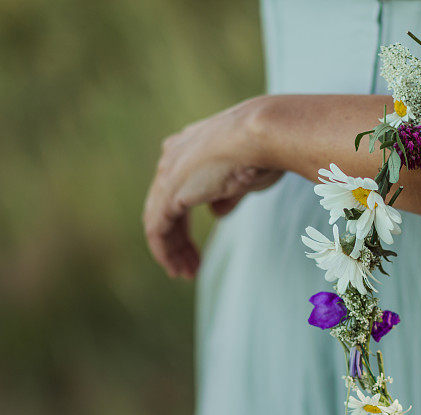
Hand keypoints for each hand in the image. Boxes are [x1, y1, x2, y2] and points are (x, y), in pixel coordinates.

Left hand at [143, 98, 282, 277]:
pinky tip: (175, 268)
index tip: (198, 246)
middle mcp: (173, 157)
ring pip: (159, 221)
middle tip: (191, 265)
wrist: (261, 135)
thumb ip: (226, 196)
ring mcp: (168, 174)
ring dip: (171, 251)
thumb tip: (216, 213)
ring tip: (185, 273)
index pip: (178, 191)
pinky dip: (164, 252)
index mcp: (190, 148)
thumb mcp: (245, 179)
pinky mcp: (168, 193)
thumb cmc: (264, 152)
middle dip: (178, 240)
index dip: (186, 221)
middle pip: (165, 207)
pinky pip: (157, 230)